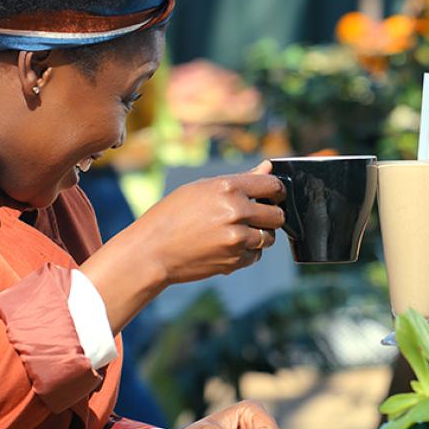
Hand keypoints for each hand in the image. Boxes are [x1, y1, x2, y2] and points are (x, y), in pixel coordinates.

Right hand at [80, 161, 285, 333]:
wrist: (151, 251)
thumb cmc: (172, 215)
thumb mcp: (202, 189)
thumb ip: (240, 180)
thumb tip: (268, 167)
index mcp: (228, 187)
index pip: (273, 186)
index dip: (277, 191)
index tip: (273, 196)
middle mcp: (236, 211)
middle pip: (277, 215)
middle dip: (270, 216)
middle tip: (253, 218)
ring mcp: (237, 238)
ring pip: (269, 238)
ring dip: (258, 236)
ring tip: (234, 233)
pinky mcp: (235, 261)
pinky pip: (255, 255)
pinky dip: (246, 252)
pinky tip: (225, 247)